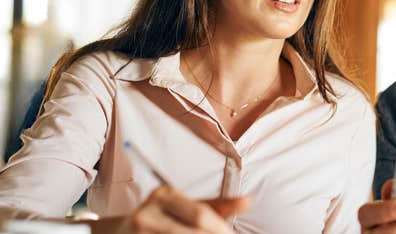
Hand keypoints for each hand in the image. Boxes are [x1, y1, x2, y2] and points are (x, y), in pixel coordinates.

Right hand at [116, 185, 249, 233]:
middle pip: (193, 232)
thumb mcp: (185, 206)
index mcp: (164, 195)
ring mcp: (138, 233)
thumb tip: (248, 200)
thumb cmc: (160, 217)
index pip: (201, 215)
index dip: (221, 229)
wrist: (117, 232)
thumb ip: (217, 206)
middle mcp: (147, 213)